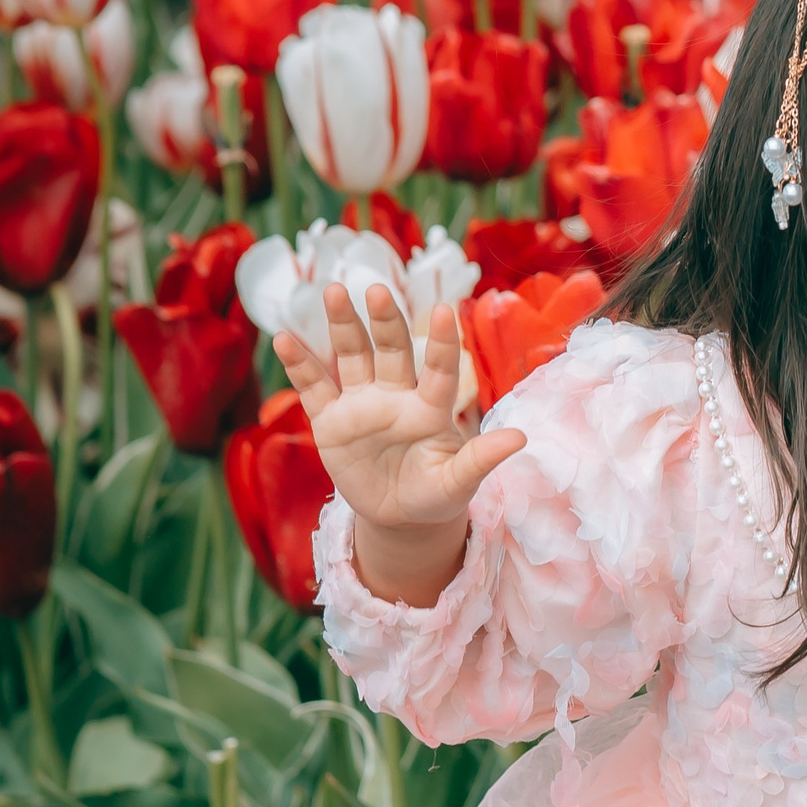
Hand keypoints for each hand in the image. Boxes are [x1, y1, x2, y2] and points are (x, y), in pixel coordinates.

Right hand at [274, 283, 524, 603]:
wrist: (400, 517)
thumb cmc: (437, 495)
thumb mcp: (459, 483)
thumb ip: (482, 459)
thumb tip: (521, 438)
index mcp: (431, 408)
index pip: (439, 368)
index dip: (442, 341)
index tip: (447, 310)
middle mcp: (396, 396)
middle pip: (391, 350)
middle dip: (384, 320)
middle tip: (377, 289)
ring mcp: (361, 404)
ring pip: (352, 356)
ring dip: (343, 325)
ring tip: (333, 292)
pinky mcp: (330, 420)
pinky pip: (314, 387)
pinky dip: (300, 364)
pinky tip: (285, 337)